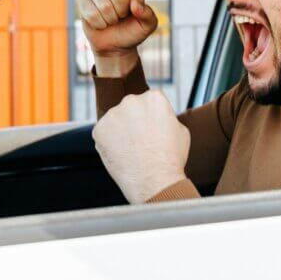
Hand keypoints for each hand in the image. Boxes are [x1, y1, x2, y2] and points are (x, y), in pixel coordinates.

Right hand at [78, 0, 157, 75]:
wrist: (114, 45)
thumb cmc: (132, 31)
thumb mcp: (147, 26)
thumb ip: (148, 15)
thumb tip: (136, 6)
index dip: (136, 4)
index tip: (135, 12)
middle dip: (122, 12)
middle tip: (120, 17)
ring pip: (104, 5)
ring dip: (110, 20)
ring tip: (111, 20)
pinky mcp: (84, 1)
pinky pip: (92, 13)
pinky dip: (99, 24)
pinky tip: (100, 23)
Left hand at [92, 89, 189, 203]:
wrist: (155, 182)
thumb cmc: (171, 159)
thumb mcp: (181, 130)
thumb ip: (166, 117)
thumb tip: (159, 116)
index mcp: (154, 98)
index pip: (149, 102)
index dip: (152, 118)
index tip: (153, 131)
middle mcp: (132, 101)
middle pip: (131, 108)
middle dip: (134, 121)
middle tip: (141, 142)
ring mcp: (113, 114)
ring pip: (116, 120)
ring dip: (120, 131)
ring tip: (132, 151)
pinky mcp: (99, 129)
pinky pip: (104, 133)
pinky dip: (109, 143)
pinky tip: (121, 154)